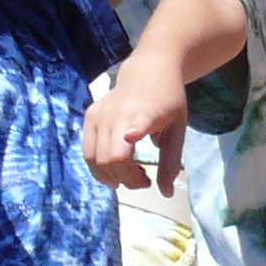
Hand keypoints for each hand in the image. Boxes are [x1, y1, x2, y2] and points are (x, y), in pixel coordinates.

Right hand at [81, 66, 188, 194]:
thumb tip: (166, 194)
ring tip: (132, 175)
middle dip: (127, 180)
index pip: (138, 122)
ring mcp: (99, 114)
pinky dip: (100, 168)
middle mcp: (117, 112)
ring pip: (95, 159)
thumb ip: (170, 162)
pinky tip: (117, 169)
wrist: (148, 72)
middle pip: (111, 159)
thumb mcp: (178, 130)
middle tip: (144, 181)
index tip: (132, 136)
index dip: (135, 130)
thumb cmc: (167, 102)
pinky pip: (88, 152)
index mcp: (146, 112)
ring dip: (112, 176)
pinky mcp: (89, 116)